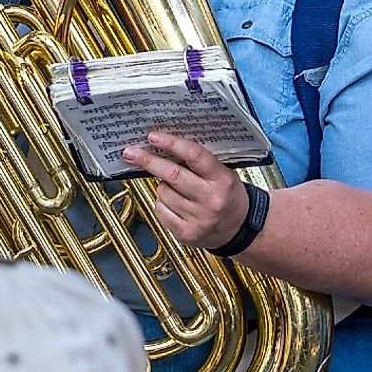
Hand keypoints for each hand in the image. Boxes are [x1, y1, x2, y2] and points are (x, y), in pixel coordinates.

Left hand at [127, 129, 248, 249]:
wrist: (240, 230)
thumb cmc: (228, 196)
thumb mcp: (223, 174)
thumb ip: (198, 162)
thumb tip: (164, 146)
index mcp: (222, 179)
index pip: (195, 156)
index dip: (171, 144)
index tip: (153, 137)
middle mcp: (211, 200)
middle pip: (173, 175)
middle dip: (149, 161)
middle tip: (131, 153)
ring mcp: (199, 219)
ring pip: (164, 193)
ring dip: (162, 186)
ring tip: (175, 188)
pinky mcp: (187, 234)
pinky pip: (161, 211)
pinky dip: (162, 203)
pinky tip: (174, 203)